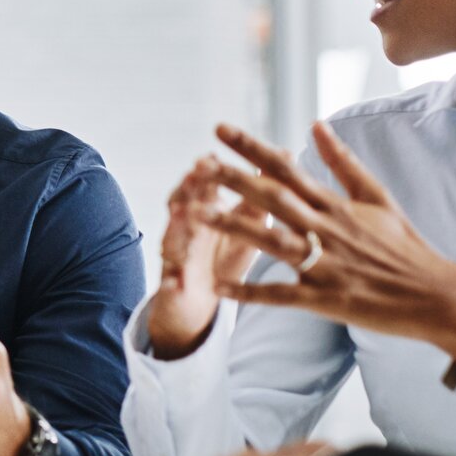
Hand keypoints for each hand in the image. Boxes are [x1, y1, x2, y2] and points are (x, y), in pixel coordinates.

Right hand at [145, 158, 273, 359]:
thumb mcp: (246, 225)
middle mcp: (185, 231)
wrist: (197, 300)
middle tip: (192, 178)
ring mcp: (176, 258)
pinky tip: (173, 283)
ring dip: (174, 231)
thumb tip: (285, 156)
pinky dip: (170, 284)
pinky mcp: (172, 288)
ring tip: (179, 218)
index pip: (200, 187)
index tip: (211, 155)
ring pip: (171, 242)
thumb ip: (260, 194)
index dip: (205, 172)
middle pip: (180, 207)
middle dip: (185, 193)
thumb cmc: (225, 255)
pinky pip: (169, 286)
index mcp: (204, 213)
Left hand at [199, 123, 455, 361]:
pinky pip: (282, 296)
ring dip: (235, 227)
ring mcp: (326, 265)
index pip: (286, 169)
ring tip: (198, 214)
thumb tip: (316, 123)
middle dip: (233, 180)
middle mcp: (328, 230)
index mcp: (336, 205)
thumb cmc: (406, 246)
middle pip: (273, 199)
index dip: (251, 149)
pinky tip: (219, 288)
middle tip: (198, 163)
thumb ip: (342, 161)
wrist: (439, 295)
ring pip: (272, 242)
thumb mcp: (378, 197)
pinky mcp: (327, 300)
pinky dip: (251, 293)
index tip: (219, 129)